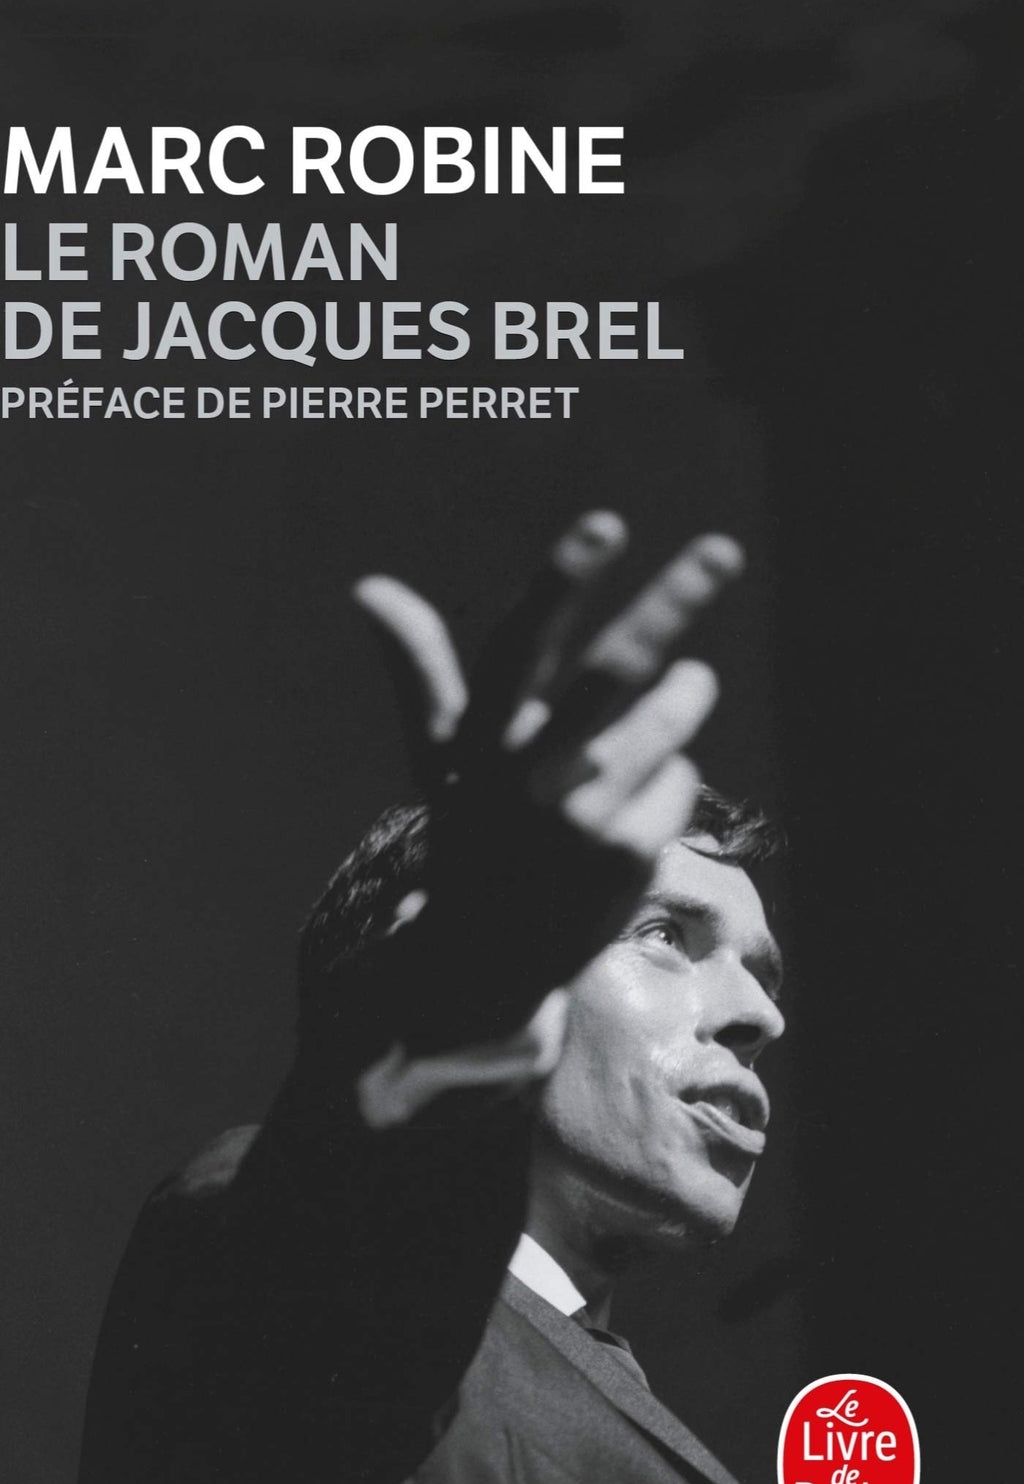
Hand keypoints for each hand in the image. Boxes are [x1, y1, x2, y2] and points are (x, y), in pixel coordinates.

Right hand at [353, 513, 742, 1051]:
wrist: (489, 959)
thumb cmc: (473, 833)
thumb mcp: (444, 757)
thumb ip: (419, 668)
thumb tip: (365, 586)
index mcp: (479, 740)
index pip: (519, 647)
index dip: (560, 584)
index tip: (606, 524)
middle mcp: (525, 776)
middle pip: (611, 674)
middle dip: (668, 605)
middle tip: (721, 550)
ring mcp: (579, 819)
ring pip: (665, 722)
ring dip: (681, 696)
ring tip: (676, 692)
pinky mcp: (625, 857)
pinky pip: (678, 782)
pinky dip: (666, 785)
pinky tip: (632, 815)